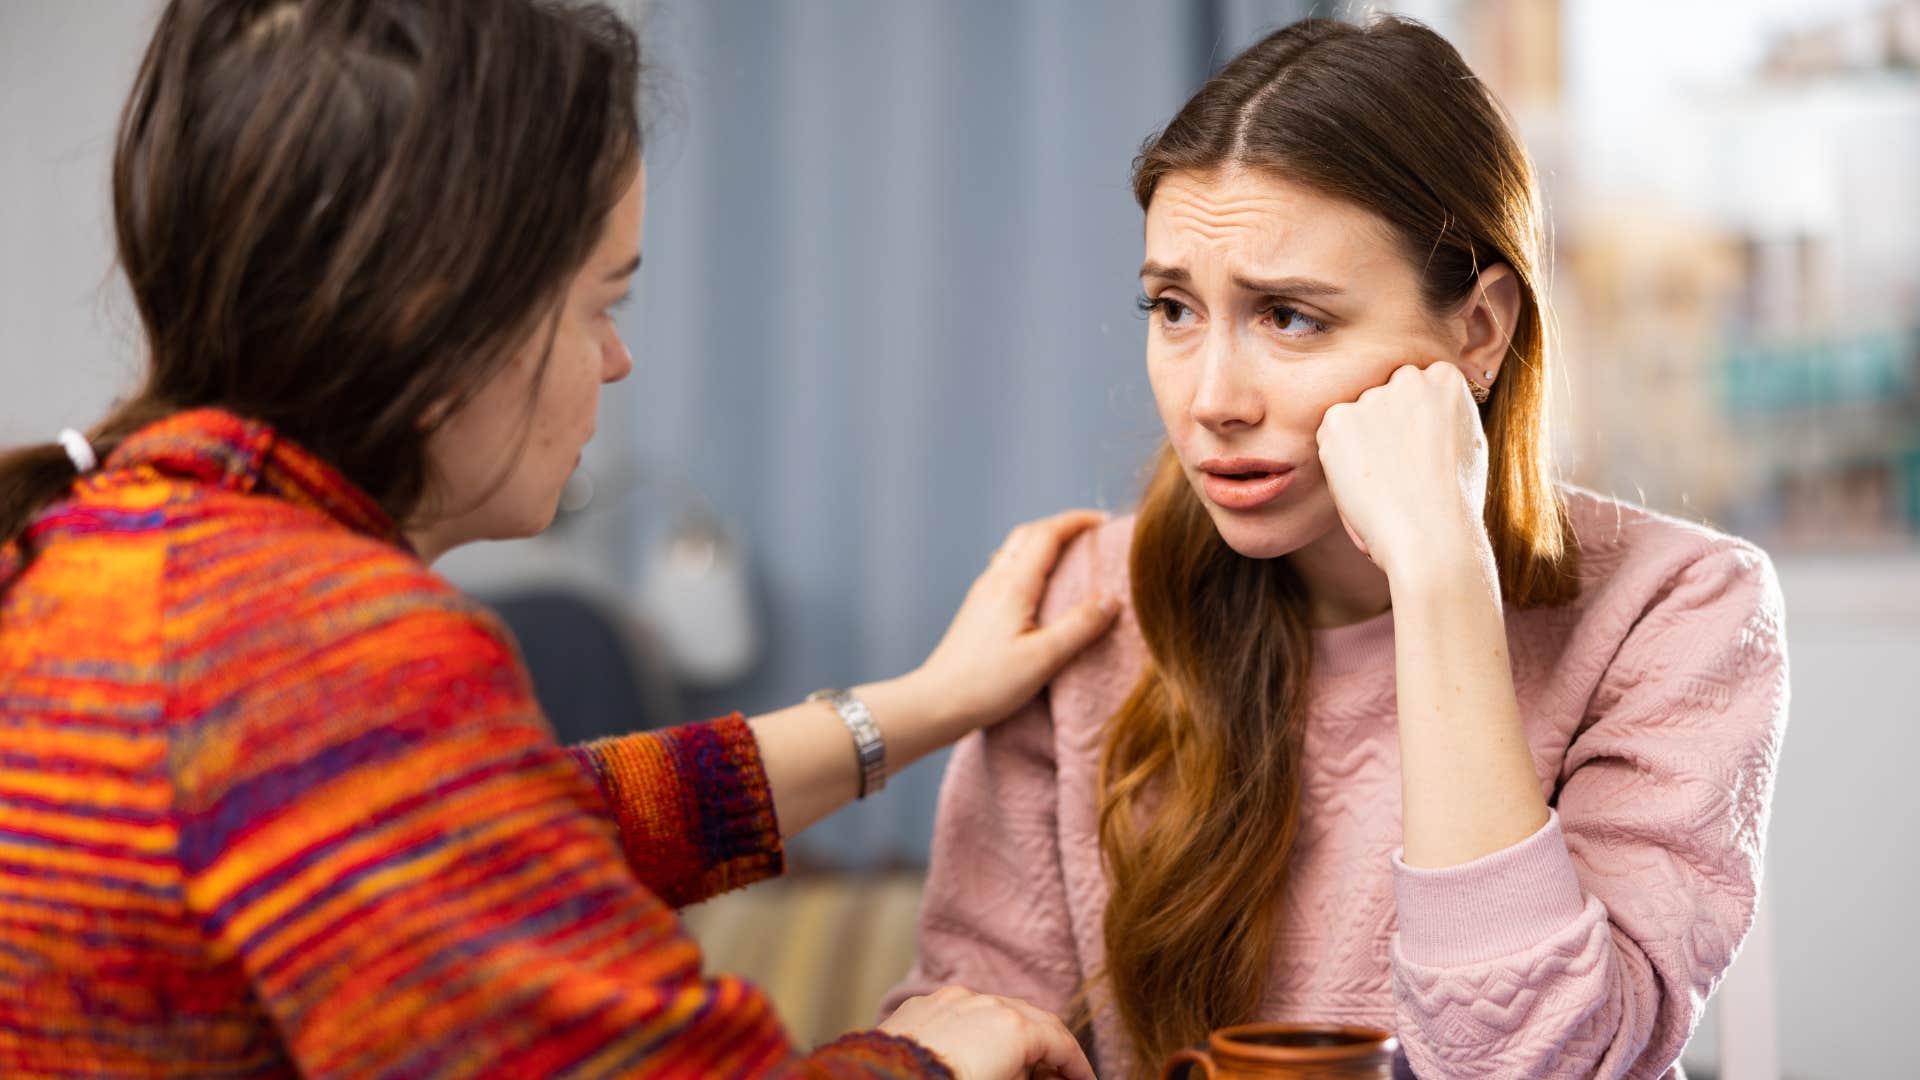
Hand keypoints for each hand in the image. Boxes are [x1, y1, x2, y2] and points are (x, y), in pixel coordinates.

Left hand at [879, 985, 1094, 1079]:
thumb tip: (1038, 1076)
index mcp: (1013, 1027)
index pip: (1061, 1042)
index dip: (1078, 1066)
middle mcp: (984, 1002)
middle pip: (1032, 1019)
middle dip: (1050, 1047)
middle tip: (1057, 1076)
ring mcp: (949, 999)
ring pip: (995, 1009)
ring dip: (1013, 1035)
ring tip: (1015, 1067)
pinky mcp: (919, 1006)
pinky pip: (959, 1012)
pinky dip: (976, 1030)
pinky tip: (972, 1053)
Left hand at [908, 510, 1118, 739]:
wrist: (935, 702)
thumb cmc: (988, 684)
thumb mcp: (1043, 658)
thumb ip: (1080, 626)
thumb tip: (1111, 599)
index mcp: (1014, 585)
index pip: (1048, 533)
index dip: (1077, 521)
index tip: (1105, 521)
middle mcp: (995, 580)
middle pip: (1029, 533)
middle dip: (1062, 525)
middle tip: (1092, 534)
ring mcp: (982, 593)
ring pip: (1015, 548)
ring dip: (1044, 541)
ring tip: (1071, 554)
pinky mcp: (977, 608)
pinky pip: (1006, 567)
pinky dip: (1030, 561)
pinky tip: (1039, 584)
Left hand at [1314, 363, 1491, 579]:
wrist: (1430, 534)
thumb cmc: (1453, 501)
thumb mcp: (1468, 442)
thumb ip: (1443, 415)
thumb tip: (1426, 410)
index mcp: (1446, 378)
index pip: (1416, 386)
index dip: (1412, 422)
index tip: (1417, 450)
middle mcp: (1410, 378)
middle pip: (1384, 395)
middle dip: (1384, 424)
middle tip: (1396, 468)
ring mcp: (1373, 396)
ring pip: (1356, 416)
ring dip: (1361, 442)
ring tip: (1383, 481)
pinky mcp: (1338, 419)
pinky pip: (1331, 433)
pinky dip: (1338, 457)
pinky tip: (1363, 481)